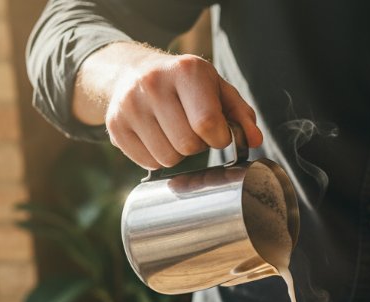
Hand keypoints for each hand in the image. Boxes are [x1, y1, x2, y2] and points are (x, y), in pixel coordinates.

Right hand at [78, 43, 262, 168]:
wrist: (133, 71)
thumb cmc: (185, 85)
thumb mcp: (217, 88)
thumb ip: (241, 115)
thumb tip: (254, 141)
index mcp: (186, 71)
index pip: (207, 123)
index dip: (218, 138)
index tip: (218, 134)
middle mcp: (153, 84)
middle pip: (187, 145)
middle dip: (197, 147)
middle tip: (193, 132)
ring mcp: (130, 105)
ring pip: (166, 159)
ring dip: (178, 155)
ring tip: (175, 133)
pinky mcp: (115, 126)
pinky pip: (148, 163)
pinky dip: (158, 159)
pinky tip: (157, 139)